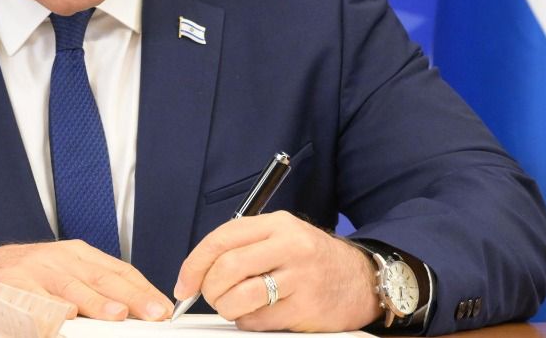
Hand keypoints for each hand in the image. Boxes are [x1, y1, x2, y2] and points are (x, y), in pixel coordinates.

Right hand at [0, 240, 173, 321]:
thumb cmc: (25, 278)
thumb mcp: (63, 274)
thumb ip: (93, 287)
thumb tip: (134, 309)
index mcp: (74, 254)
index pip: (116, 270)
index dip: (142, 289)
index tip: (163, 308)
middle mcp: (55, 259)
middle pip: (98, 278)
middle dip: (129, 296)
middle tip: (151, 312)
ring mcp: (32, 272)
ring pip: (69, 289)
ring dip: (94, 303)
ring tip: (115, 315)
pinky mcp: (9, 288)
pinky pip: (34, 303)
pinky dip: (50, 313)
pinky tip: (63, 321)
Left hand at [173, 213, 380, 331]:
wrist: (361, 279)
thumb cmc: (312, 259)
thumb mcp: (282, 236)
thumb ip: (244, 246)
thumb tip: (198, 271)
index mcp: (277, 224)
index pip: (222, 239)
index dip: (194, 263)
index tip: (184, 283)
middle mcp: (289, 246)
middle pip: (227, 268)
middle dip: (209, 289)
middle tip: (210, 297)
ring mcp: (299, 278)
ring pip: (240, 297)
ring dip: (226, 308)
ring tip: (232, 307)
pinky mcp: (306, 308)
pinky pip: (259, 321)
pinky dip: (248, 322)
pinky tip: (258, 315)